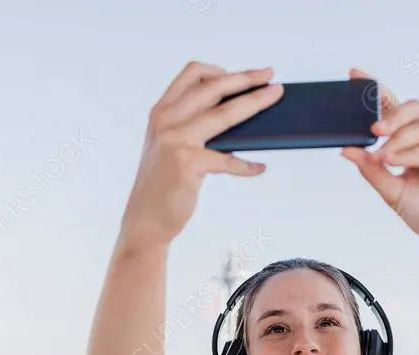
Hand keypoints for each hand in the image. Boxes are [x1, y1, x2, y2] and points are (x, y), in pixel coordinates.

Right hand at [119, 62, 283, 250]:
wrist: (144, 220)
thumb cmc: (164, 184)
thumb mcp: (170, 146)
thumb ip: (192, 126)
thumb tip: (237, 115)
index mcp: (162, 111)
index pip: (193, 74)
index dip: (222, 70)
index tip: (246, 75)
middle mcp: (166, 120)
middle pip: (214, 87)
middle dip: (247, 79)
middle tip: (271, 77)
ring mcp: (176, 140)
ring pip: (225, 114)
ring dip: (255, 103)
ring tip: (274, 100)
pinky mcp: (188, 163)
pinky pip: (228, 160)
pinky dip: (246, 165)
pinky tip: (259, 168)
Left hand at [341, 69, 418, 265]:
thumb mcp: (392, 192)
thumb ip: (371, 170)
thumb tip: (346, 150)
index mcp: (413, 140)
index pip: (394, 108)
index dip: (376, 90)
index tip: (354, 76)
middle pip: (413, 109)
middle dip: (391, 115)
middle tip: (372, 131)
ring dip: (399, 140)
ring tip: (382, 156)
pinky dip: (414, 154)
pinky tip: (397, 161)